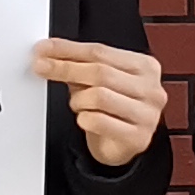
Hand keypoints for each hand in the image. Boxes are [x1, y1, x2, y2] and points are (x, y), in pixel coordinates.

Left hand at [35, 37, 167, 167]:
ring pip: (99, 96)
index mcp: (146, 66)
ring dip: (78, 100)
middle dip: (65, 68)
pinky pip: (100, 121)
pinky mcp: (138, 137)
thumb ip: (80, 65)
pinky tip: (85, 118)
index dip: (68, 50)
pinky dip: (84, 119)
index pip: (101, 52)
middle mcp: (151, 89)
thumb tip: (48, 52)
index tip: (44, 49)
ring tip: (77, 104)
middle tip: (42, 68)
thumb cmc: (112, 109)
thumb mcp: (99, 81)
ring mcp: (147, 114)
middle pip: (101, 72)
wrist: (122, 144)